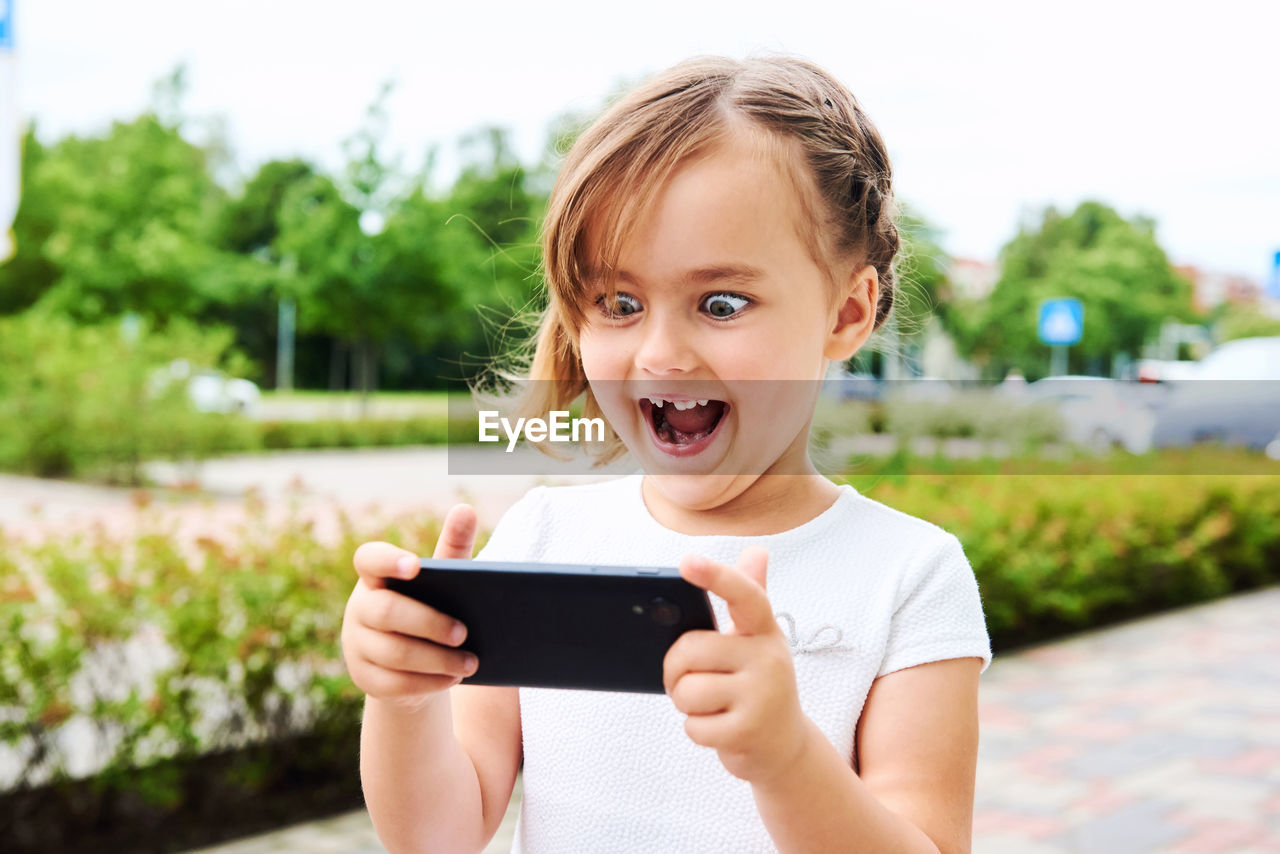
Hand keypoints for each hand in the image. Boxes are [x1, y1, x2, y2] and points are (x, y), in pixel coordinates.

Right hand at [341, 504, 480, 710]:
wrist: (413, 665)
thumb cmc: (431, 608)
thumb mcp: (443, 581)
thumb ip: (452, 547)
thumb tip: (466, 509)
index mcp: (376, 577)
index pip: (369, 560)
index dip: (388, 561)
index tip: (415, 566)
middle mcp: (359, 608)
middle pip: (387, 612)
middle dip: (428, 623)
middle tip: (464, 632)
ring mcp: (357, 645)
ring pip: (394, 653)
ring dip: (437, 659)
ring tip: (471, 662)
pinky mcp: (365, 679)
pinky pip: (395, 683)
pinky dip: (428, 681)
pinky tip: (453, 678)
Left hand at [663, 546, 808, 783]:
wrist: (785, 747)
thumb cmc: (759, 684)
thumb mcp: (758, 640)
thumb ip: (750, 595)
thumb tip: (757, 551)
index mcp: (764, 630)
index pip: (744, 595)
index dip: (715, 577)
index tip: (687, 561)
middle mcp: (768, 658)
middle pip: (689, 651)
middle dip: (676, 671)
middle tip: (692, 680)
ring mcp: (761, 696)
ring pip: (687, 690)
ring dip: (685, 703)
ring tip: (711, 705)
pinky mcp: (748, 731)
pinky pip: (694, 726)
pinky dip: (697, 730)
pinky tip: (719, 728)